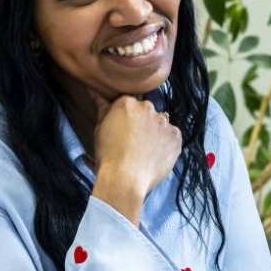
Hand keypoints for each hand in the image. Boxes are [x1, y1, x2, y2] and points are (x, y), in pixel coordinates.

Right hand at [89, 93, 182, 225]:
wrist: (124, 179)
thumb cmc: (107, 155)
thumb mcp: (99, 130)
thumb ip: (101, 108)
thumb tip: (94, 91)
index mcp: (127, 103)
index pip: (129, 103)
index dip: (125, 117)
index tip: (122, 128)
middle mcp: (148, 108)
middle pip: (146, 111)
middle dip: (141, 121)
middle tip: (133, 140)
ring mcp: (164, 122)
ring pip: (160, 123)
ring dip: (155, 131)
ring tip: (145, 150)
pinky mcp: (176, 137)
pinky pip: (172, 136)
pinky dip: (166, 143)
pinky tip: (155, 154)